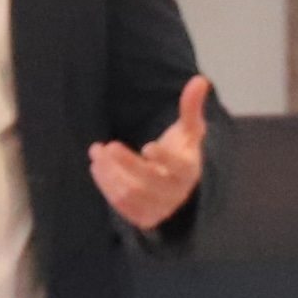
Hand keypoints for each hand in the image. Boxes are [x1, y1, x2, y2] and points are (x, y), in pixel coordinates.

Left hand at [89, 75, 213, 233]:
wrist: (180, 192)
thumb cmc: (182, 154)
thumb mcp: (189, 132)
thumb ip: (191, 108)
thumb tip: (201, 80)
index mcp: (189, 171)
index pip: (179, 167)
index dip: (165, 158)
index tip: (148, 146)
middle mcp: (176, 193)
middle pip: (149, 182)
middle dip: (126, 164)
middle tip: (108, 145)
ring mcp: (159, 208)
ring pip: (131, 194)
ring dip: (110, 173)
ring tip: (97, 152)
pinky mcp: (144, 218)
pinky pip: (121, 205)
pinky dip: (106, 185)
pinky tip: (97, 167)